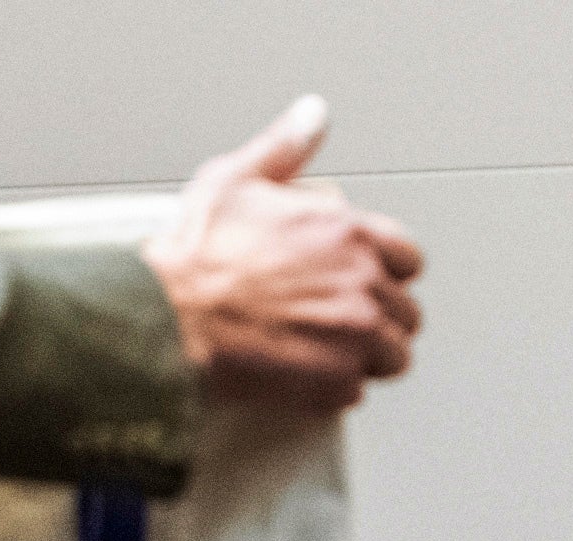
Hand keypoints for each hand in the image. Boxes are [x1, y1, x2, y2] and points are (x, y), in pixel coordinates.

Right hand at [143, 97, 423, 412]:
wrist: (165, 317)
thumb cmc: (194, 254)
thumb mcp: (235, 179)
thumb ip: (284, 149)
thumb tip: (312, 116)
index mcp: (348, 234)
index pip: (407, 260)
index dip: (386, 273)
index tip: (364, 281)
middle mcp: (361, 284)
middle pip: (404, 314)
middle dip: (378, 320)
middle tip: (337, 323)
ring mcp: (352, 337)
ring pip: (392, 357)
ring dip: (366, 358)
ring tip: (327, 354)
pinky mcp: (332, 382)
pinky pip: (355, 392)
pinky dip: (332, 391)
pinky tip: (303, 378)